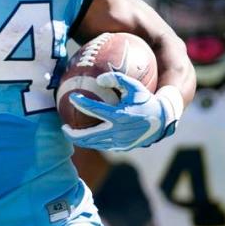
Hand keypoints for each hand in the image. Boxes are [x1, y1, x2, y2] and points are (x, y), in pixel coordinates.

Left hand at [62, 72, 181, 151]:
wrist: (161, 121)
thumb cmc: (146, 100)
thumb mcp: (135, 86)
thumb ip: (117, 79)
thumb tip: (98, 78)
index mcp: (120, 115)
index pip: (94, 110)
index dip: (81, 103)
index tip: (72, 97)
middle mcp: (118, 131)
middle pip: (89, 136)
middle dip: (73, 133)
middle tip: (63, 126)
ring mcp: (119, 142)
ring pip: (94, 144)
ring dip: (80, 140)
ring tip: (71, 132)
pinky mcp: (122, 147)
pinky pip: (103, 145)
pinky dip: (92, 141)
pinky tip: (86, 135)